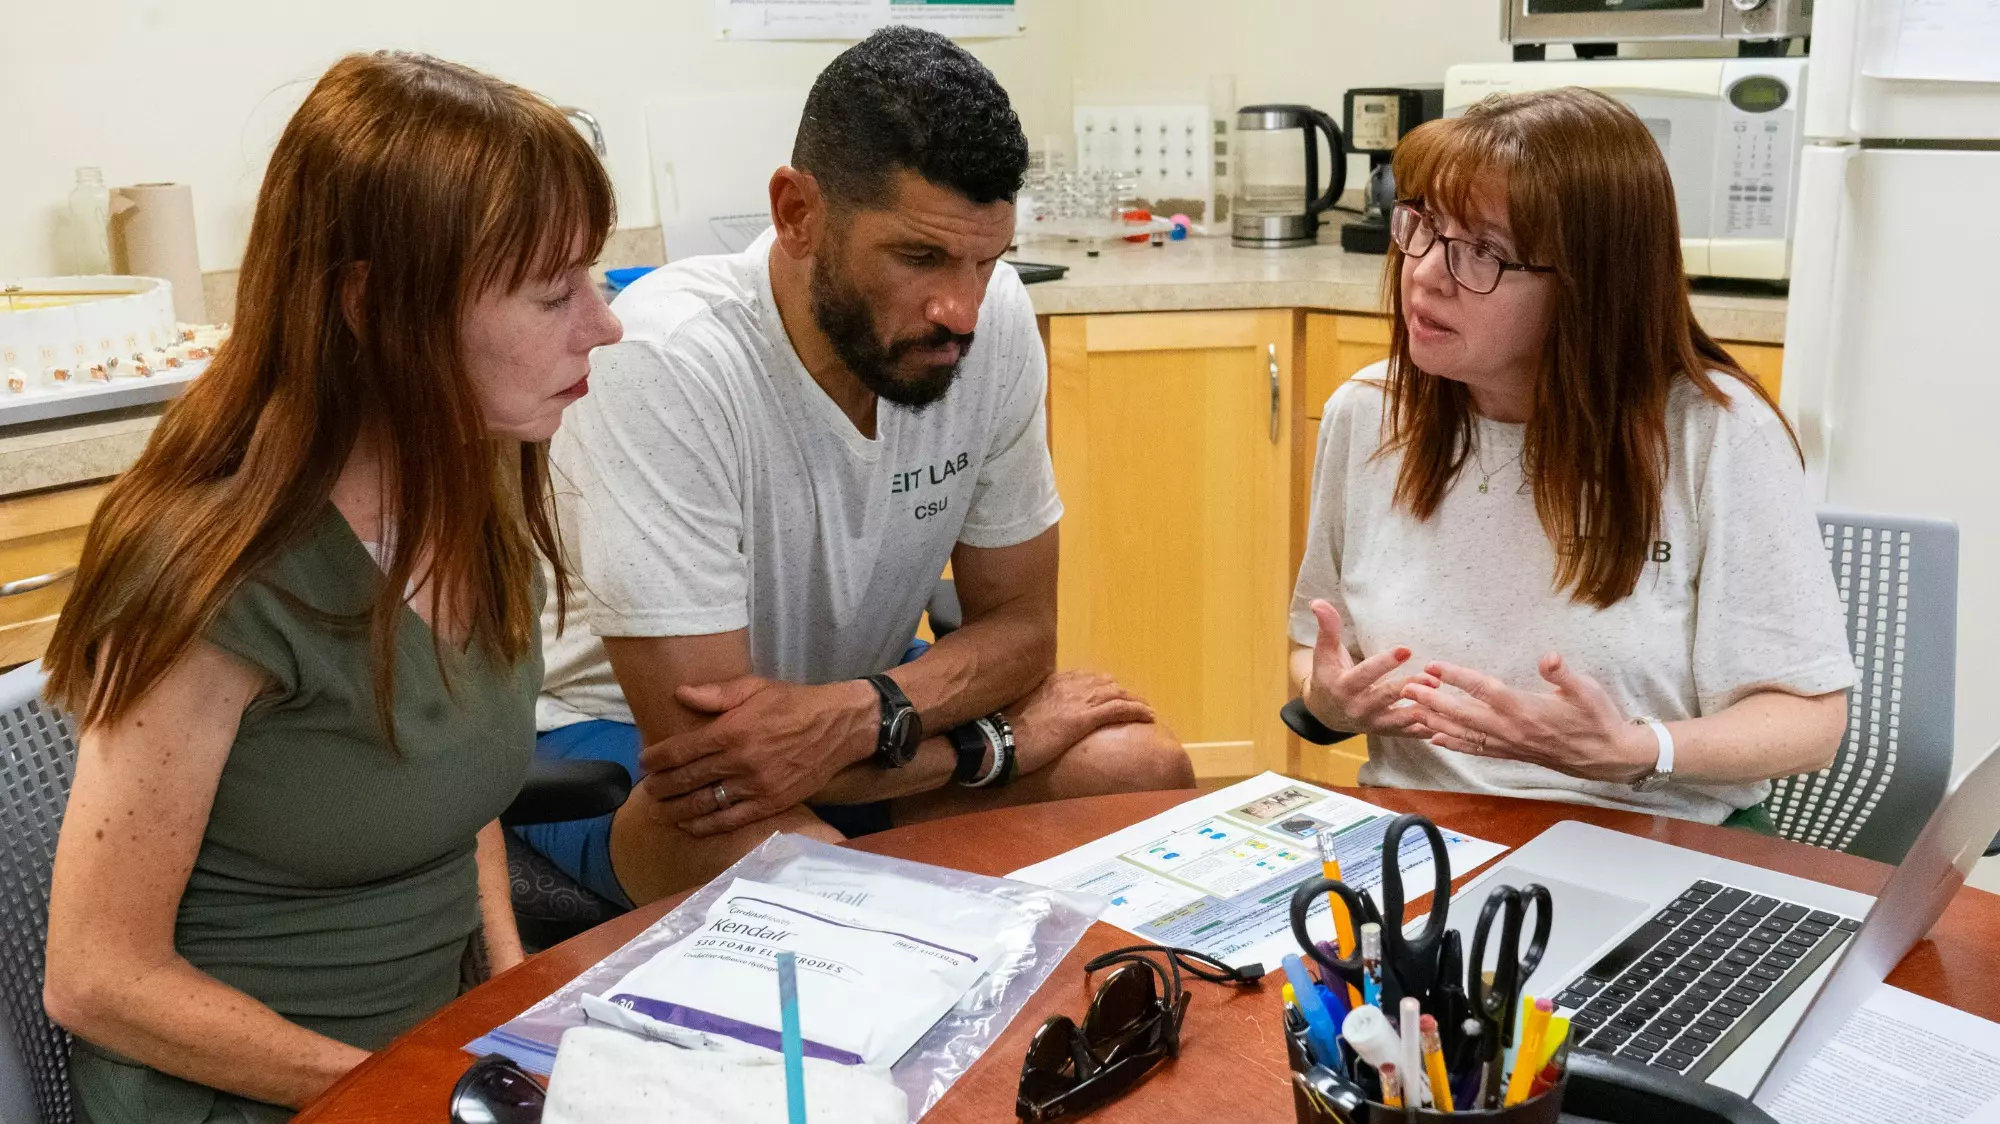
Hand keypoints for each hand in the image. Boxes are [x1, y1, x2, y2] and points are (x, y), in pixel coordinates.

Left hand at [636, 676, 876, 836]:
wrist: (837, 728)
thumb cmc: (793, 704)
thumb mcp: (755, 687)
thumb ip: (716, 693)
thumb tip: (680, 694)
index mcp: (732, 731)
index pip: (680, 751)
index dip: (656, 759)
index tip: (644, 763)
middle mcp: (740, 762)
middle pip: (686, 780)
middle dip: (660, 787)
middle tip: (647, 790)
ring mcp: (755, 786)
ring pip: (703, 804)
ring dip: (675, 810)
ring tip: (658, 811)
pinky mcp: (770, 804)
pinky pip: (730, 820)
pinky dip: (704, 826)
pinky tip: (688, 825)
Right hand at [1007, 671, 1155, 775]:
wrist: (1000, 739)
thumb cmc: (1005, 732)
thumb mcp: (1023, 712)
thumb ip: (1038, 708)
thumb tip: (1043, 718)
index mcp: (1053, 681)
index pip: (1087, 678)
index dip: (1104, 687)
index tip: (1112, 694)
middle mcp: (1068, 685)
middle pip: (1106, 684)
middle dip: (1123, 693)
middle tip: (1135, 703)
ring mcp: (1077, 700)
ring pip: (1117, 694)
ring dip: (1135, 701)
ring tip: (1147, 710)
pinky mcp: (1083, 718)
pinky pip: (1119, 709)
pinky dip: (1136, 711)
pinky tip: (1148, 716)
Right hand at [1300, 599, 1436, 738]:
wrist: (1325, 712)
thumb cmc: (1328, 675)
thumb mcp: (1324, 652)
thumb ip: (1327, 627)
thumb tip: (1318, 602)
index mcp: (1342, 687)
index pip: (1365, 674)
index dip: (1384, 663)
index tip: (1406, 649)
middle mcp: (1358, 708)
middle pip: (1386, 697)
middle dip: (1410, 687)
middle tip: (1432, 678)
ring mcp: (1373, 723)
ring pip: (1400, 719)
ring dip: (1422, 711)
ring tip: (1442, 698)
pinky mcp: (1387, 732)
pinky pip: (1409, 733)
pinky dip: (1427, 729)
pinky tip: (1446, 721)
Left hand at [1398, 653, 1656, 783]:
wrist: (1607, 756)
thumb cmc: (1598, 719)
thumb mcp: (1587, 690)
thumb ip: (1564, 675)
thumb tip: (1548, 658)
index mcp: (1525, 709)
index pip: (1483, 690)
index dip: (1457, 677)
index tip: (1433, 666)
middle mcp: (1511, 729)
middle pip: (1463, 714)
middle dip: (1432, 700)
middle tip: (1405, 688)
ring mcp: (1508, 744)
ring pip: (1464, 734)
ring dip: (1435, 721)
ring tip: (1409, 712)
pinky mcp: (1511, 753)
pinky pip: (1475, 749)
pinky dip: (1453, 743)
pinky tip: (1435, 738)